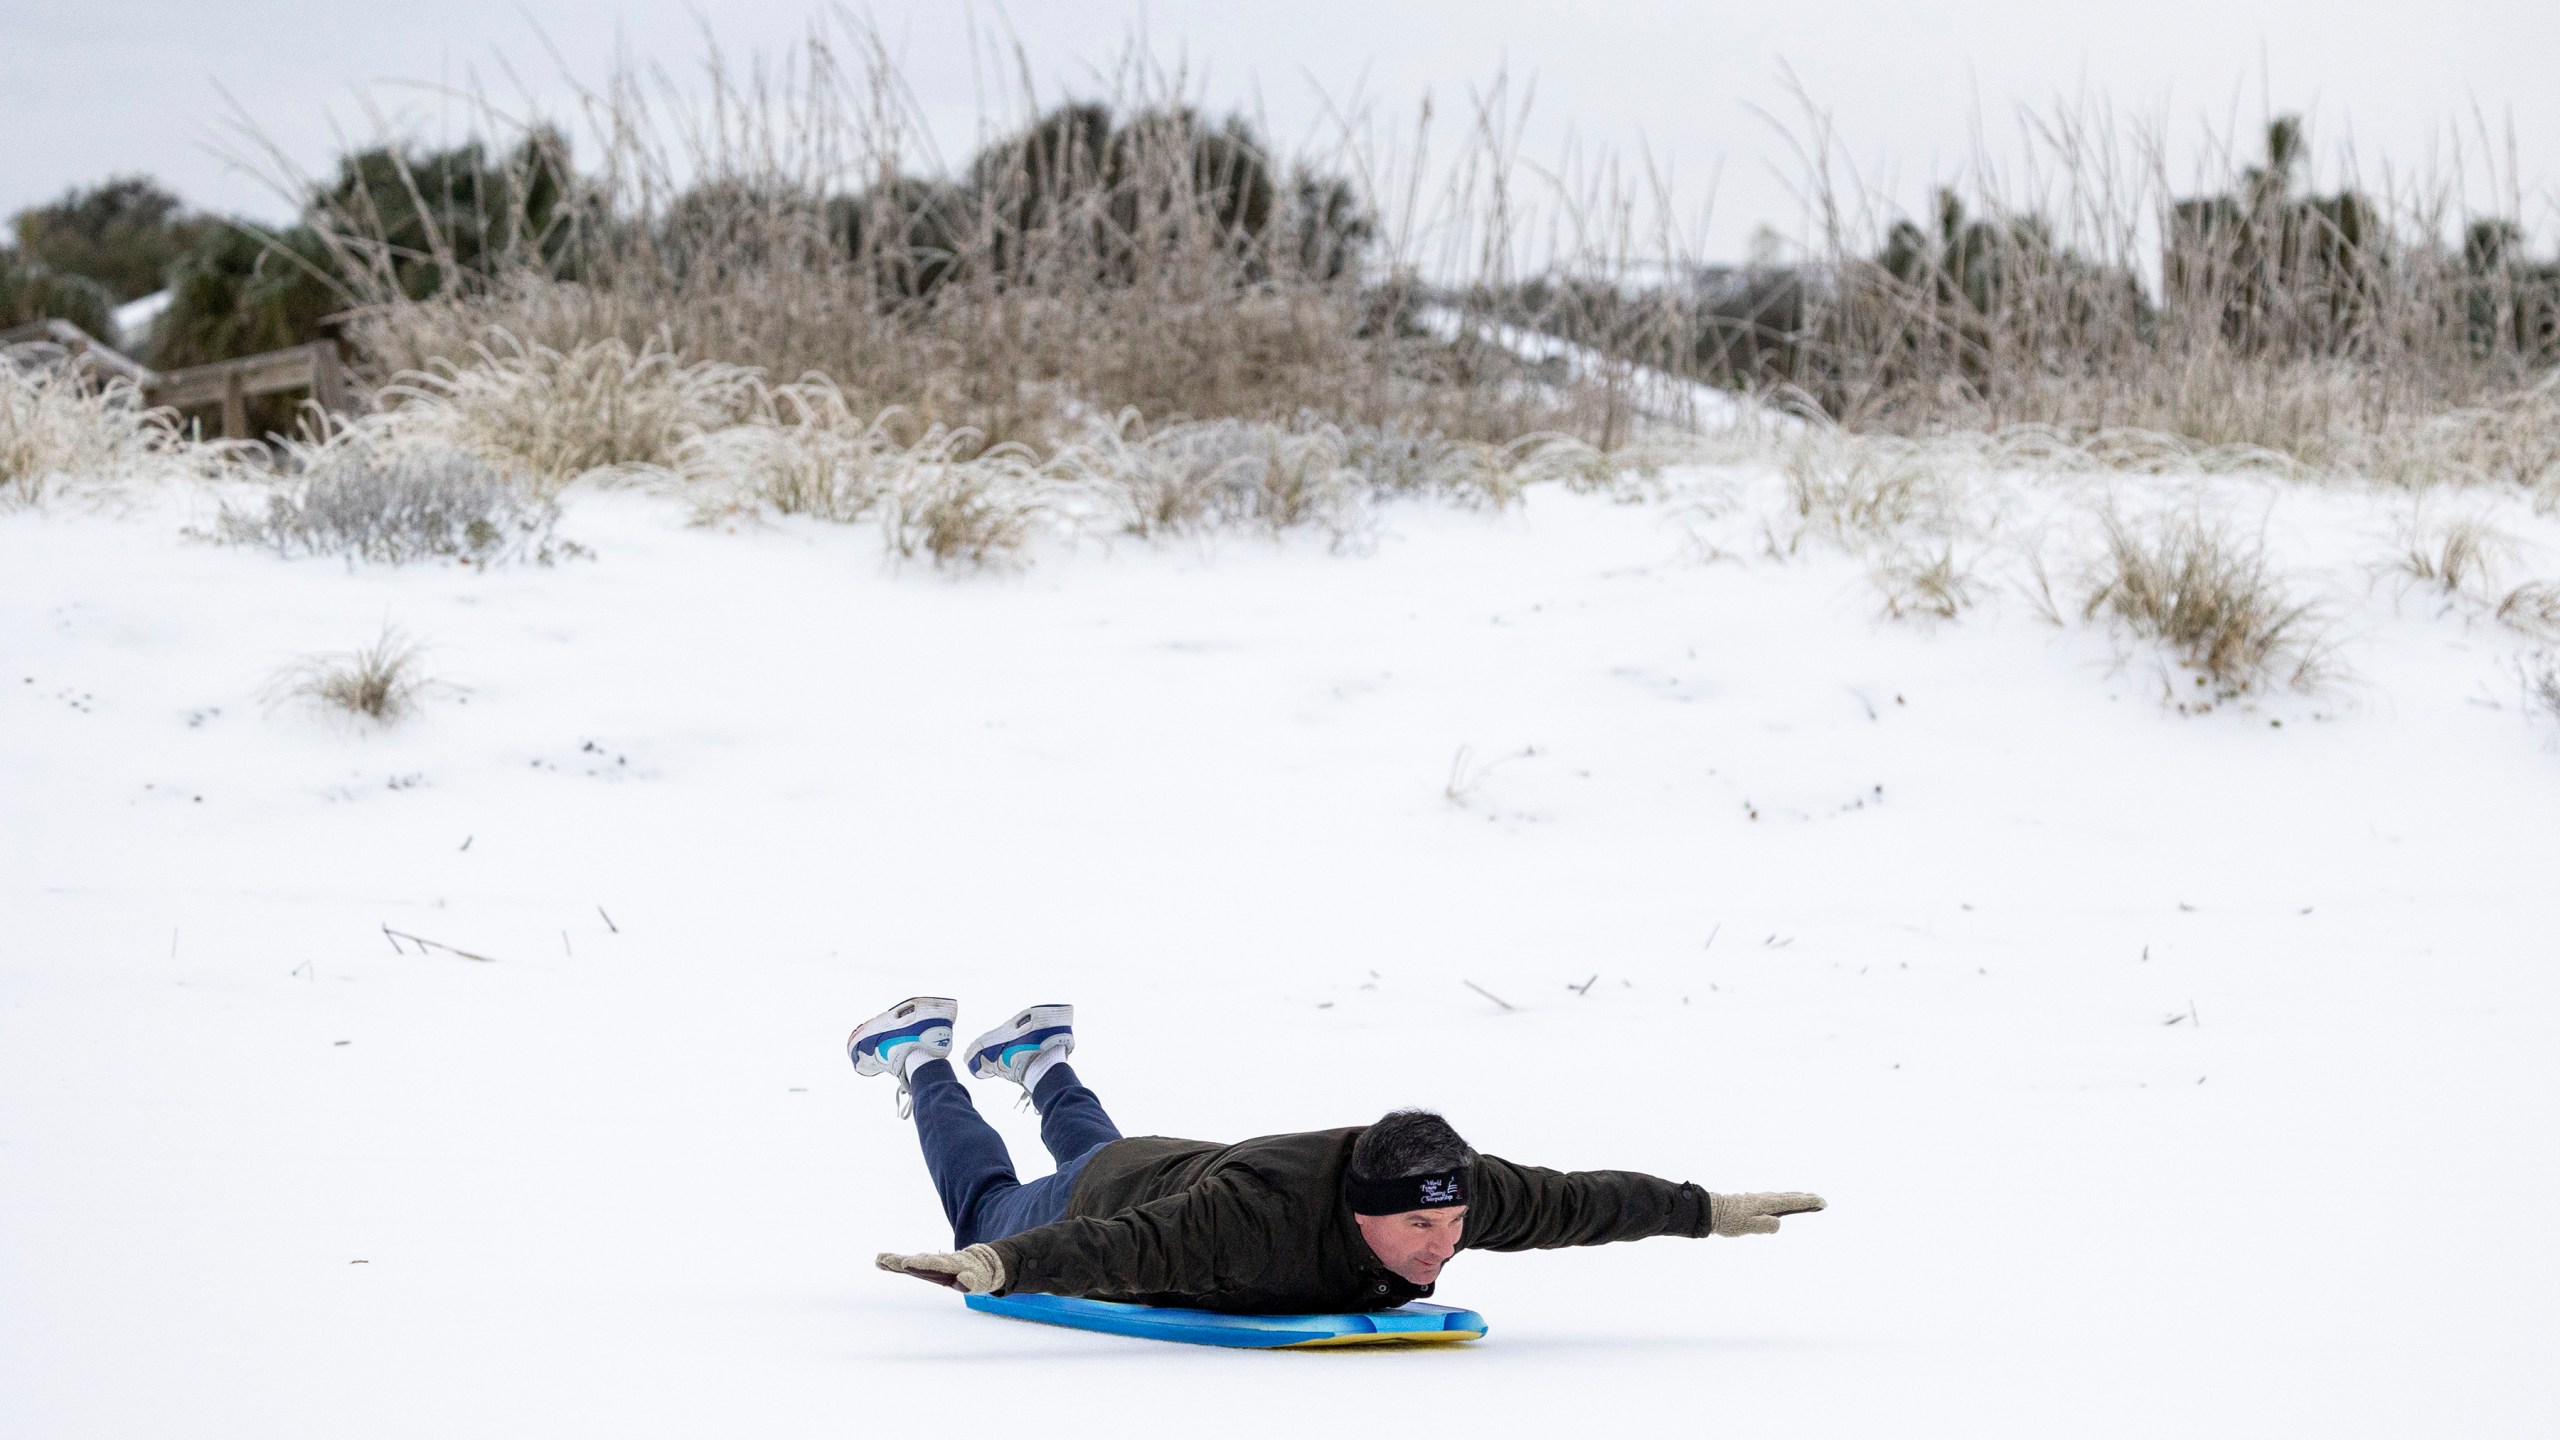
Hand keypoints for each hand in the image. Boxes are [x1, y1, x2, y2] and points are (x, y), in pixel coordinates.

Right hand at [876, 1244, 1006, 1293]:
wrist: (977, 1264)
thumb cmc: (978, 1276)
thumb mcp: (979, 1281)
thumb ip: (970, 1282)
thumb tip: (964, 1280)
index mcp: (951, 1265)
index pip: (934, 1265)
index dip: (921, 1264)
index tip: (906, 1263)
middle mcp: (937, 1262)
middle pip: (917, 1261)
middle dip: (901, 1261)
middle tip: (885, 1260)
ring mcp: (929, 1263)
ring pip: (910, 1261)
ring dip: (895, 1261)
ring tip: (878, 1259)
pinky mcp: (924, 1266)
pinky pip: (907, 1264)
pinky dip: (895, 1263)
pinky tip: (880, 1261)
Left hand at [1710, 1192, 1826, 1236]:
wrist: (1710, 1211)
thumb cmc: (1729, 1221)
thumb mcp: (1749, 1227)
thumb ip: (1767, 1226)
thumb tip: (1779, 1224)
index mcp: (1767, 1204)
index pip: (1792, 1202)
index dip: (1808, 1203)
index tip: (1822, 1202)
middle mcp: (1765, 1198)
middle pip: (1789, 1197)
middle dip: (1805, 1198)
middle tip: (1820, 1200)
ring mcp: (1759, 1199)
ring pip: (1782, 1197)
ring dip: (1795, 1198)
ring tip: (1806, 1199)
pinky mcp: (1753, 1202)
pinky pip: (1774, 1200)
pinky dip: (1784, 1200)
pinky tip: (1783, 1204)